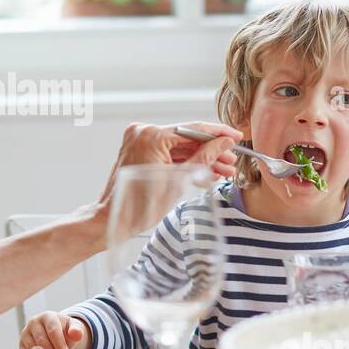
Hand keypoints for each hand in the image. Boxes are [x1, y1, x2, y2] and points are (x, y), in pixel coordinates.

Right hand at [19, 311, 89, 348]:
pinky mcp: (21, 343)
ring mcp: (25, 333)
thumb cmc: (64, 330)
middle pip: (42, 342)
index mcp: (48, 316)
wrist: (54, 332)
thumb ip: (77, 331)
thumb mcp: (74, 328)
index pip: (53, 332)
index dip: (60, 346)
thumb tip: (76, 334)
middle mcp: (34, 322)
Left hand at [95, 121, 240, 205]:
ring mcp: (139, 140)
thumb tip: (224, 143)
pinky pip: (168, 152)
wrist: (113, 218)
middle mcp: (143, 132)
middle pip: (187, 138)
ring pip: (179, 146)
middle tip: (231, 160)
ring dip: (201, 158)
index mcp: (151, 136)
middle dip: (211, 150)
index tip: (235, 135)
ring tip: (223, 169)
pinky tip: (206, 172)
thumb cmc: (140, 205)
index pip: (193, 129)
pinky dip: (185, 162)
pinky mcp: (139, 149)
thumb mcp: (179, 181)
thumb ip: (204, 158)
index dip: (218, 133)